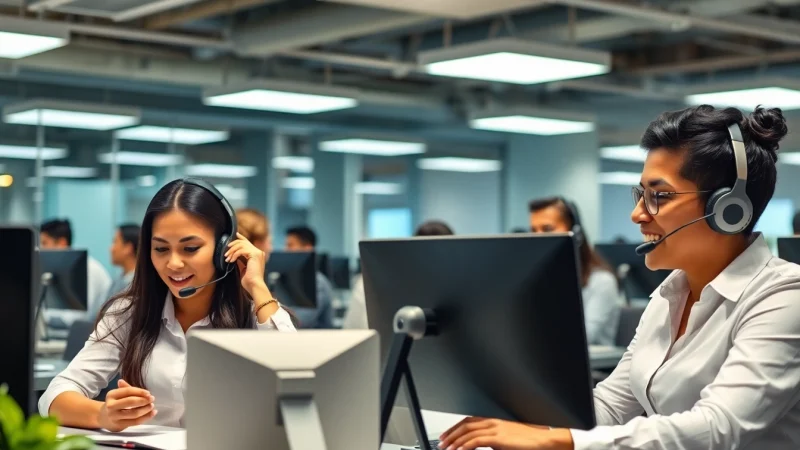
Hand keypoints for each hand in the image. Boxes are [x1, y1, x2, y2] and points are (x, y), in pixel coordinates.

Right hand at [97, 379, 156, 431]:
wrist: (104, 418)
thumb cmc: (115, 403)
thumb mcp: (118, 394)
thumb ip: (125, 388)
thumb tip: (121, 380)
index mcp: (111, 395)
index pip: (127, 391)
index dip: (139, 392)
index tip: (148, 393)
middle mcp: (111, 406)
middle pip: (130, 402)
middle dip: (143, 400)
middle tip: (152, 399)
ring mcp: (115, 416)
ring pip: (134, 413)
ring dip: (146, 409)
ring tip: (152, 406)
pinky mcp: (120, 425)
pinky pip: (135, 422)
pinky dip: (146, 417)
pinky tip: (152, 413)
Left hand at [225, 232, 267, 294]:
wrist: (254, 285)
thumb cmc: (249, 280)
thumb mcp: (243, 268)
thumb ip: (240, 260)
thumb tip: (233, 255)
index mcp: (257, 255)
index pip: (248, 243)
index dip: (241, 238)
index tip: (235, 235)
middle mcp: (259, 252)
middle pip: (243, 242)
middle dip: (232, 246)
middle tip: (225, 253)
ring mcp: (258, 253)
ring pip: (241, 245)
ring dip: (232, 251)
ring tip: (227, 258)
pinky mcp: (255, 254)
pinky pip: (241, 250)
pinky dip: (234, 254)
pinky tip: (231, 260)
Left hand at [438, 417, 571, 449]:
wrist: (543, 440)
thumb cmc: (528, 441)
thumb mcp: (506, 439)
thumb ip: (492, 440)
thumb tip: (480, 445)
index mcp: (493, 420)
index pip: (468, 421)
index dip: (455, 428)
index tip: (446, 435)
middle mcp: (492, 421)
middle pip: (465, 425)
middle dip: (451, 434)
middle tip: (441, 443)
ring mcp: (495, 428)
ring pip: (468, 433)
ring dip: (455, 441)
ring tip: (446, 448)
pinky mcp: (498, 438)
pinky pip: (476, 441)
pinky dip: (465, 446)